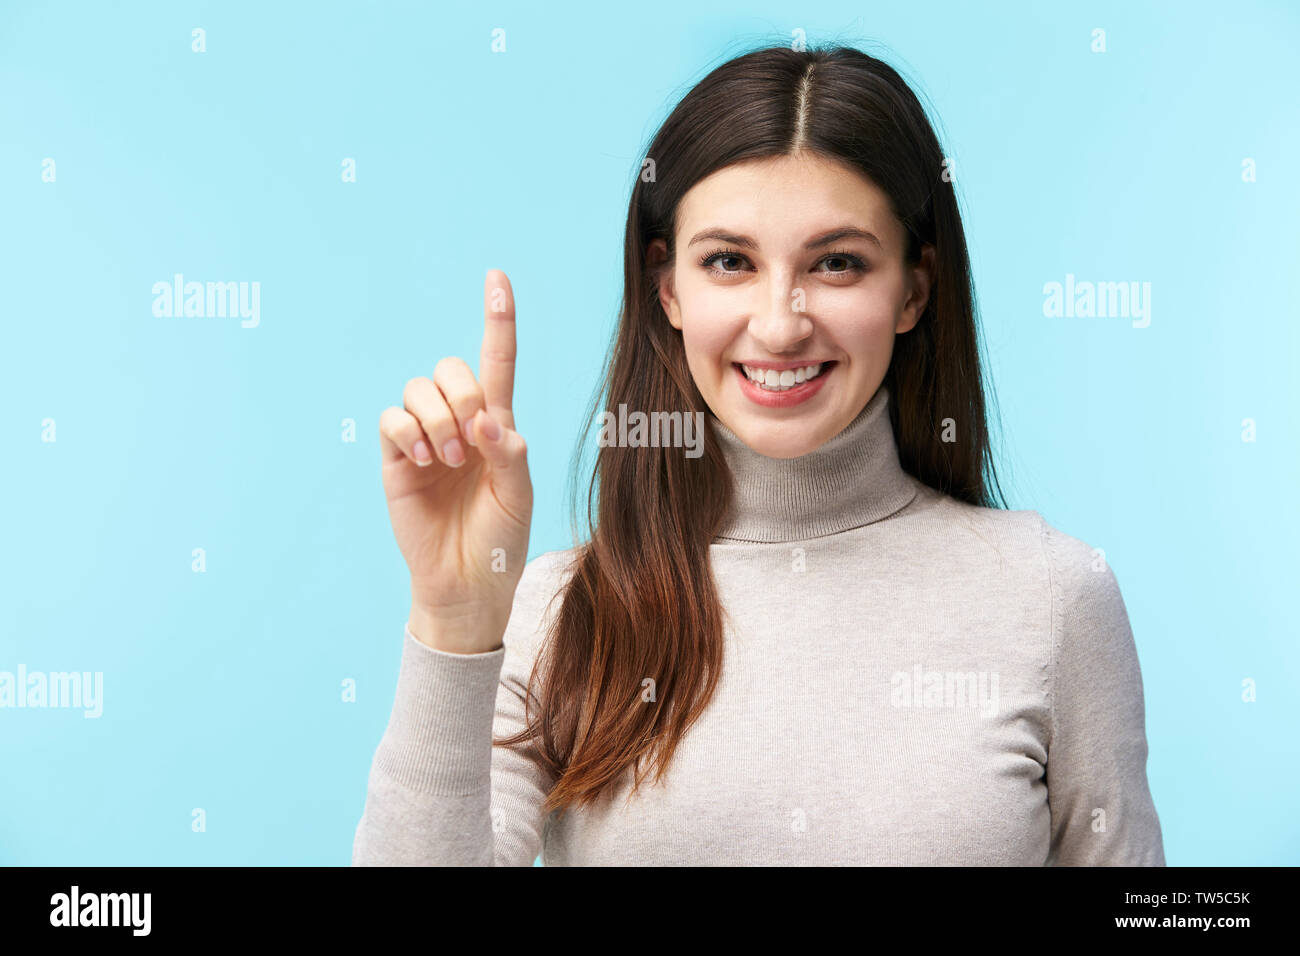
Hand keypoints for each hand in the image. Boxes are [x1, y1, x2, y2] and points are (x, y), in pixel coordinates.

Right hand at [378, 270, 532, 652]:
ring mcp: (424, 440)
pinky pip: (390, 419)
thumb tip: (485, 420)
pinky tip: (423, 460)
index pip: (498, 363)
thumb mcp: (519, 497)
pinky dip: (407, 431)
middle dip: (462, 394)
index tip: (497, 278)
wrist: (466, 584)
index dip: (498, 320)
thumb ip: (509, 454)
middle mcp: (460, 424)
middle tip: (471, 443)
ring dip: (437, 417)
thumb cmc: (500, 540)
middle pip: (451, 367)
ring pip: (418, 389)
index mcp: (498, 427)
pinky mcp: (395, 459)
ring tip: (449, 459)